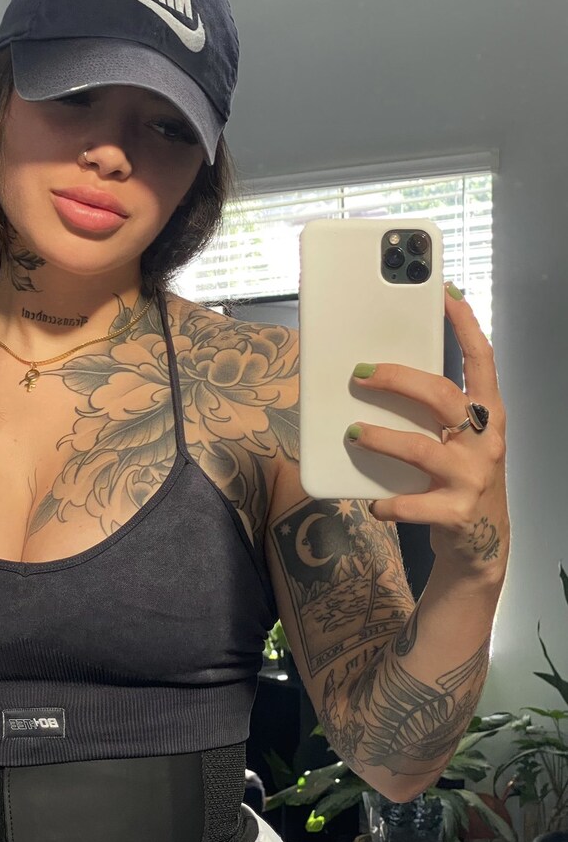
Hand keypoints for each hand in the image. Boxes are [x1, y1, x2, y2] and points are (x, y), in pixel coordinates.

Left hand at [346, 283, 508, 577]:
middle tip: (360, 373)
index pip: (482, 360)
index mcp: (487, 415)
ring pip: (420, 449)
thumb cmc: (460, 480)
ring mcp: (472, 478)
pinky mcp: (455, 513)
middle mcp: (484, 441)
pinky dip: (386, 502)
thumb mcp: (459, 440)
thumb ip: (434, 412)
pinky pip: (410, 504)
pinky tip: (373, 502)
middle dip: (398, 379)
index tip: (445, 295)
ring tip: (353, 431)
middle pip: (441, 396)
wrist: (482, 546)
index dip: (465, 326)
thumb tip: (380, 374)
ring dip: (382, 439)